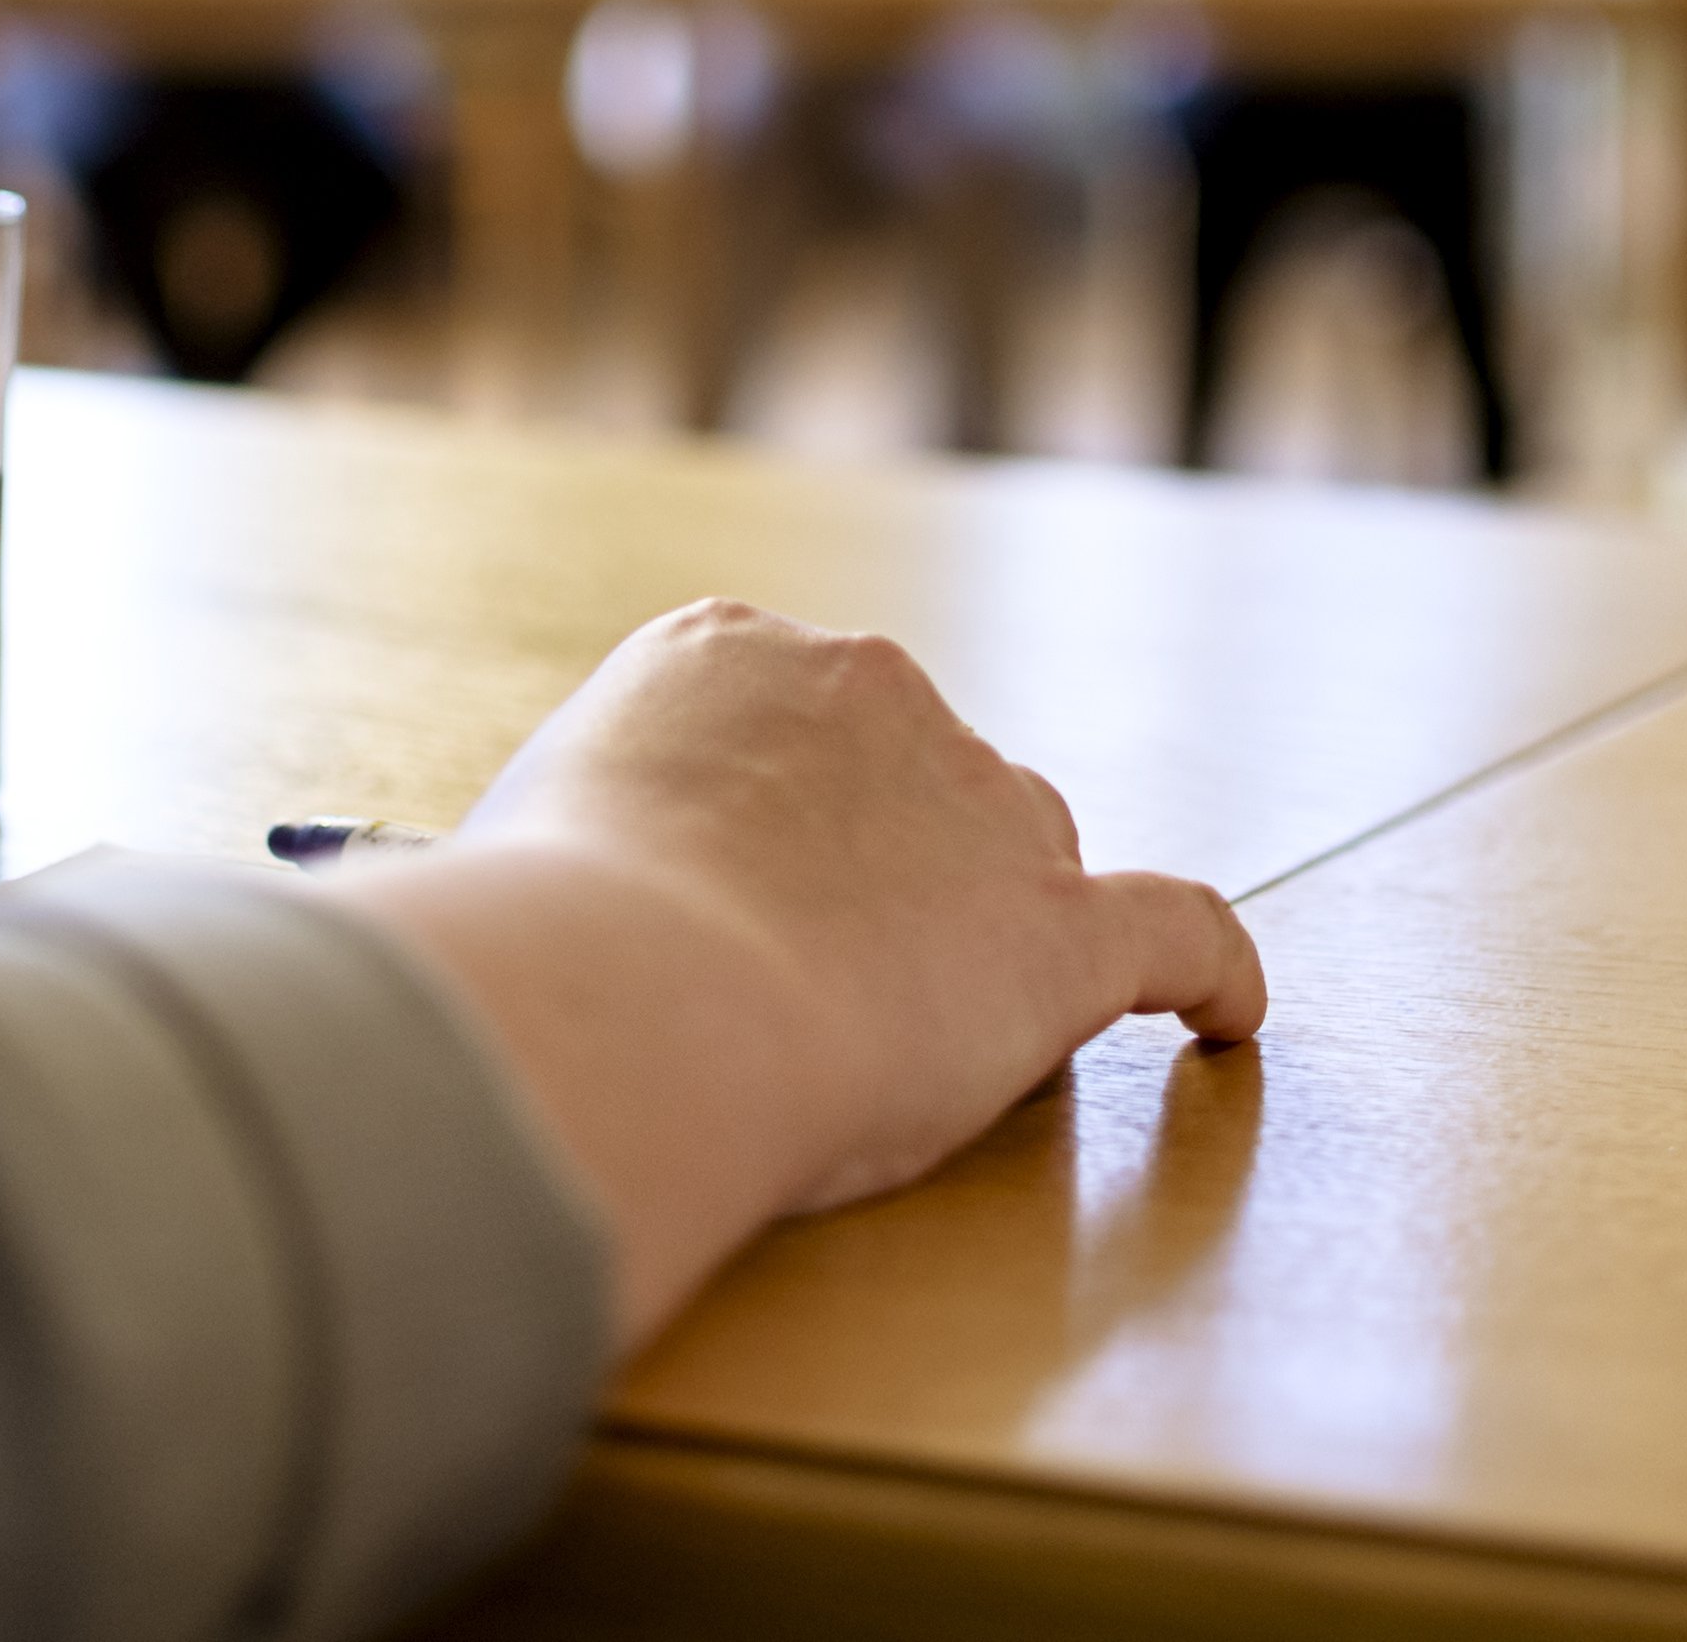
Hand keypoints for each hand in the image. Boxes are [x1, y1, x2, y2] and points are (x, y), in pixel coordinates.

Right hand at [342, 601, 1262, 1348]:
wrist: (620, 1000)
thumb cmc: (521, 947)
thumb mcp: (492, 845)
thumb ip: (535, 849)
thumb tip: (460, 915)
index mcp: (718, 649)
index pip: (780, 716)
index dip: (769, 815)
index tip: (727, 890)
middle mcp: (863, 687)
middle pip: (911, 774)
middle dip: (876, 866)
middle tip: (792, 986)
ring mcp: (975, 800)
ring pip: (1014, 852)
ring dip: (976, 927)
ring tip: (905, 1038)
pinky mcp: (1058, 928)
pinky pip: (1178, 933)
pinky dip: (1211, 976)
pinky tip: (1225, 1019)